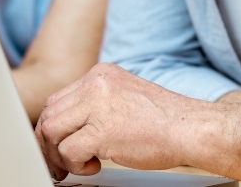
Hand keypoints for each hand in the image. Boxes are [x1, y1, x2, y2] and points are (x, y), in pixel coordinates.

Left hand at [34, 63, 200, 180]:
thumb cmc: (165, 120)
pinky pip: (68, 150)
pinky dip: (74, 163)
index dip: (54, 126)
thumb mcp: (124, 97)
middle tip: (60, 163)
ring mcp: (98, 105)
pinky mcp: (102, 130)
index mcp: (100, 74)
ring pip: (51, 130)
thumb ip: (97, 104)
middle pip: (49, 114)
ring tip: (78, 164)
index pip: (58, 99)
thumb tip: (71, 126)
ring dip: (59, 154)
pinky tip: (94, 166)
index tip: (56, 145)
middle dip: (49, 143)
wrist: (192, 128)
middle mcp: (96, 84)